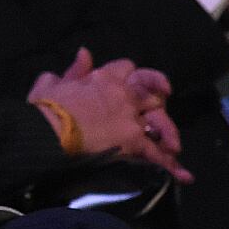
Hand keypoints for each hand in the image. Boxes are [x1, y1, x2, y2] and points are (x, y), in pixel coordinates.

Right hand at [29, 49, 189, 182]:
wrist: (46, 133)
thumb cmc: (45, 108)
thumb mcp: (53, 82)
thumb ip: (73, 69)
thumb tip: (85, 52)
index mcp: (103, 77)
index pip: (129, 68)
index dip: (133, 77)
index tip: (131, 85)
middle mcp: (123, 94)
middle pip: (152, 93)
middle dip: (157, 103)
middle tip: (157, 118)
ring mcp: (130, 117)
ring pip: (160, 121)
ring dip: (168, 132)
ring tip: (174, 147)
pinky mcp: (132, 141)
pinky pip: (156, 152)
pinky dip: (170, 164)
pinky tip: (183, 175)